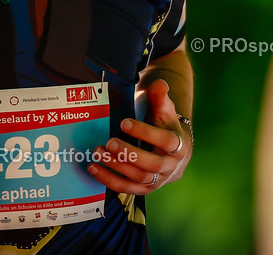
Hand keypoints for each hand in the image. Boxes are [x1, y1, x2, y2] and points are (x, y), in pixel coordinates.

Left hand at [87, 79, 190, 193]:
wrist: (173, 151)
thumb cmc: (165, 126)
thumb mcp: (165, 110)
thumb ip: (160, 97)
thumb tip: (160, 84)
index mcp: (179, 145)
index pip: (166, 141)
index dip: (145, 133)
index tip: (124, 123)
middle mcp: (170, 166)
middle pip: (152, 164)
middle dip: (128, 154)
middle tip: (108, 142)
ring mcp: (158, 180)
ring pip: (139, 178)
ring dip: (116, 167)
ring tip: (98, 153)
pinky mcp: (145, 189)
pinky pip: (127, 189)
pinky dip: (109, 180)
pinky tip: (94, 168)